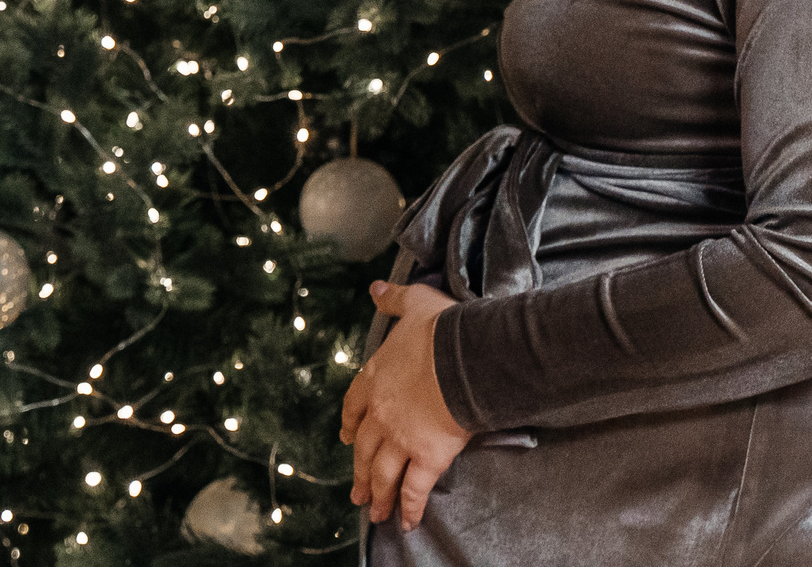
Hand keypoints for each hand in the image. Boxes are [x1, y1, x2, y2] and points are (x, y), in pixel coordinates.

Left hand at [341, 280, 472, 530]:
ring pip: (383, 472)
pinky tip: (407, 522)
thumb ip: (393, 298)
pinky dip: (410, 507)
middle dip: (360, 472)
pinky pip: (414, 488)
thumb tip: (376, 288)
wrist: (464, 355)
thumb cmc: (441, 328)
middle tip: (356, 493)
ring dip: (377, 495)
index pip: (354, 406)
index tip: (347, 439)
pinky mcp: (427, 456)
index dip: (351, 425)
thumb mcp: (414, 303)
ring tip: (374, 512)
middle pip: (365, 449)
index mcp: (374, 378)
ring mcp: (401, 437)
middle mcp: (382, 413)